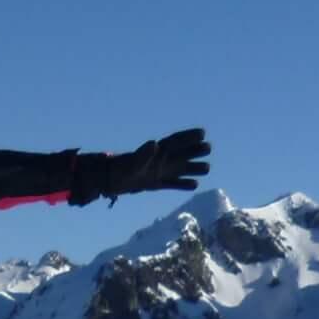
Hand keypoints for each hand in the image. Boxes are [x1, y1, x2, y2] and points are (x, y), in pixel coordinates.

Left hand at [68, 128, 210, 204]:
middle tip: (208, 148)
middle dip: (195, 150)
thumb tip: (154, 144)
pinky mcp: (156, 183)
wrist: (111, 181)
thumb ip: (144, 153)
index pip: (176, 141)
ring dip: (193, 168)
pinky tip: (195, 185)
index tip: (202, 133)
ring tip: (207, 168)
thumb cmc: (122, 169)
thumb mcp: (134, 161)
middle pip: (182, 153)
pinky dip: (183, 184)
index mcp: (156, 152)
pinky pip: (173, 183)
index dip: (188, 136)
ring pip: (180, 168)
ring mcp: (159, 172)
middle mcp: (160, 160)